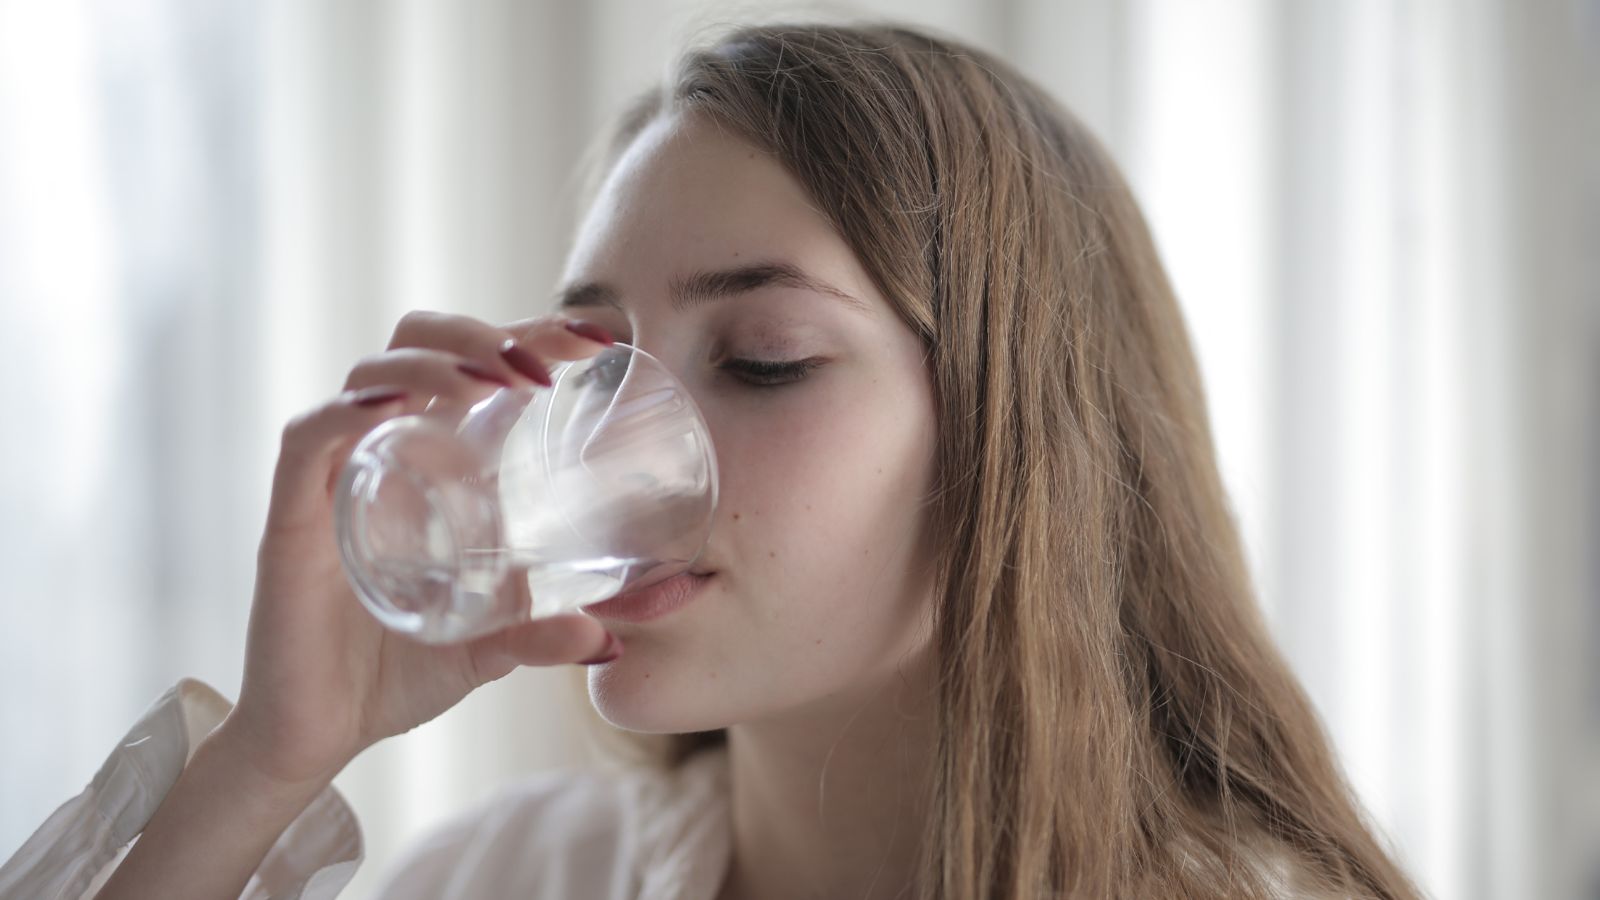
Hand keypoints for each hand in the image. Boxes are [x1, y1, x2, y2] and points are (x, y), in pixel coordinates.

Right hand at [220, 311, 620, 787]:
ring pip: (371, 374)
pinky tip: (396, 407)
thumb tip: (609, 642)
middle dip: (482, 333)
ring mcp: (334, 478)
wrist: (316, 737)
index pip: (473, 364)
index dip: (528, 335)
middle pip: (418, 343)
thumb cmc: (395, 675)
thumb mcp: (487, 649)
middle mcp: (381, 452)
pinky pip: (309, 439)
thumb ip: (541, 636)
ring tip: (493, 381)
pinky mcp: (291, 516)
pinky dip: (348, 410)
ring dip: (436, 361)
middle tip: (545, 365)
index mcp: (429, 461)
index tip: (595, 340)